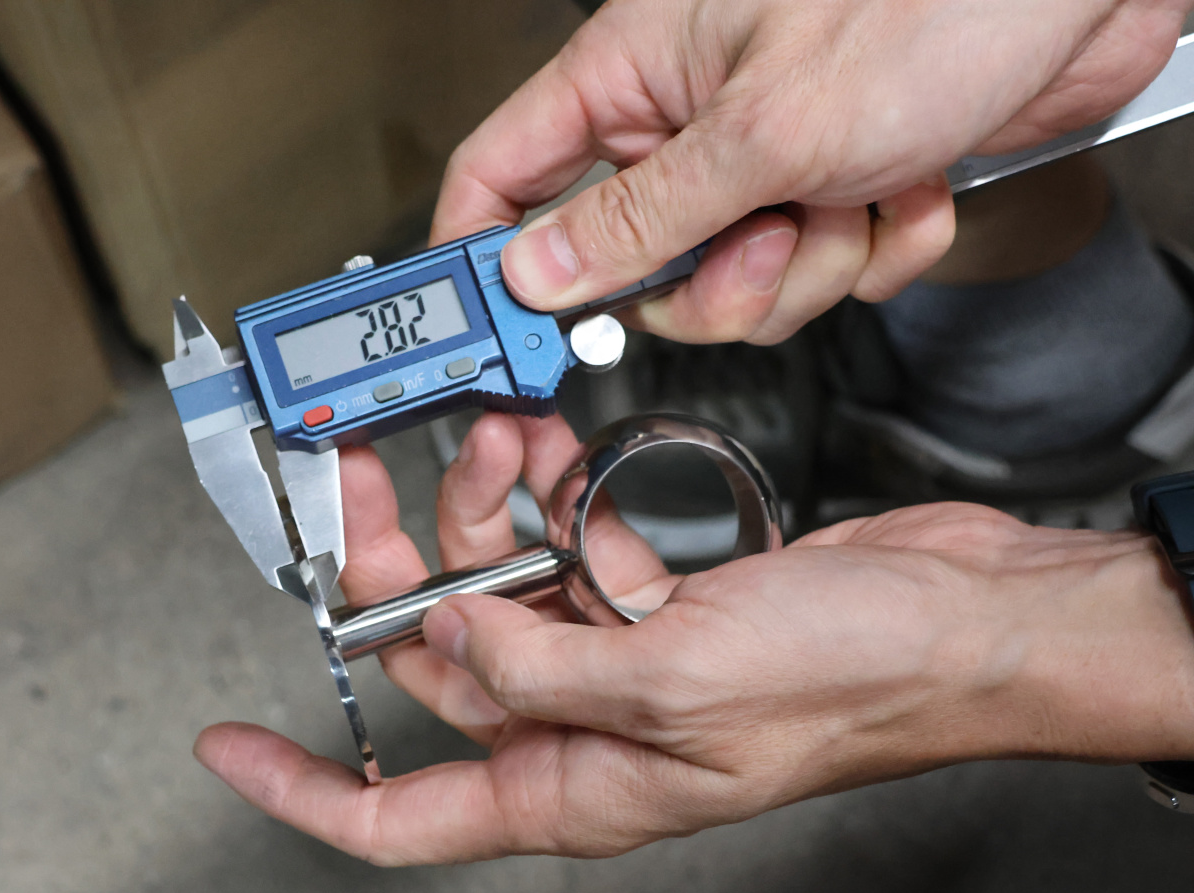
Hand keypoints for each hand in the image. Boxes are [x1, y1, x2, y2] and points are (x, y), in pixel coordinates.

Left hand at [194, 414, 1193, 864]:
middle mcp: (586, 733)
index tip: (232, 748)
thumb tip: (449, 634)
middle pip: (441, 668)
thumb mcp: (669, 682)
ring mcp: (623, 664)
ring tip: (491, 441)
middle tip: (366, 488)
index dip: (306, 790)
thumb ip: (539, 665)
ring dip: (481, 515)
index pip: (400, 818)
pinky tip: (551, 456)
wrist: (962, 624)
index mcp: (574, 787)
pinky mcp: (662, 605)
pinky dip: (553, 502)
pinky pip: (571, 553)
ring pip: (501, 595)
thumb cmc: (851, 682)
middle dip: (394, 575)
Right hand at [431, 0, 1190, 343]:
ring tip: (857, 197)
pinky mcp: (835, 189)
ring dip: (808, 268)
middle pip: (634, 266)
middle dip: (714, 283)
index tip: (493, 334)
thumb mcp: (767, 129)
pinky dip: (874, 252)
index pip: (503, 173)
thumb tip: (539, 273)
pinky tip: (910, 186)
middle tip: (767, 243)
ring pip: (734, 287)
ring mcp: (764, 162)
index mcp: (634, 75)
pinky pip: (818, 276)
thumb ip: (641, 217)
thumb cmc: (932, 0)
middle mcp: (689, 123)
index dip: (484, 257)